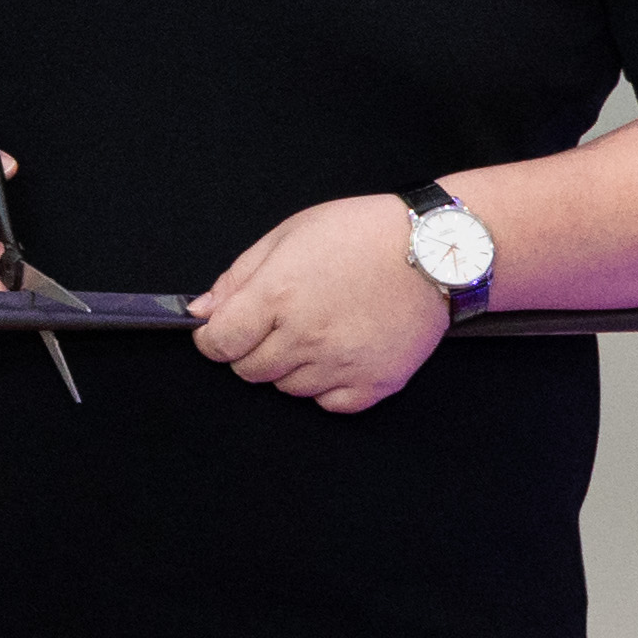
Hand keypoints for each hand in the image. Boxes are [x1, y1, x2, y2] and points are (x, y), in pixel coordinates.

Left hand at [191, 193, 452, 414]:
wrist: (435, 250)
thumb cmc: (359, 233)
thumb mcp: (287, 235)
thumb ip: (237, 277)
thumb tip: (201, 312)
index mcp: (276, 296)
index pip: (219, 343)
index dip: (213, 339)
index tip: (222, 331)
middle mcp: (306, 337)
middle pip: (250, 370)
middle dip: (251, 350)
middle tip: (276, 325)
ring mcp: (342, 364)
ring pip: (288, 388)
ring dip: (290, 367)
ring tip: (316, 330)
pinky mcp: (376, 384)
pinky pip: (330, 404)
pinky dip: (327, 387)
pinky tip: (339, 353)